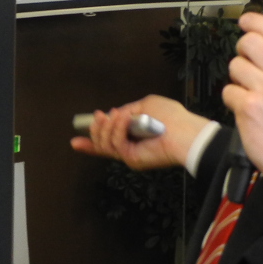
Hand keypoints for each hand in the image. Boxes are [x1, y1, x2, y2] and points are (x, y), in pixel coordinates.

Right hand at [70, 96, 207, 171]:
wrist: (186, 132)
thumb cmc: (172, 117)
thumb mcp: (147, 104)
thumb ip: (128, 110)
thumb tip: (115, 114)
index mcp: (134, 135)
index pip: (109, 141)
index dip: (91, 142)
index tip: (76, 140)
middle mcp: (130, 147)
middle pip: (101, 144)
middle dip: (95, 130)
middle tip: (98, 117)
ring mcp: (130, 154)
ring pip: (104, 144)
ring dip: (106, 127)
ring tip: (114, 116)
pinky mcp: (132, 159)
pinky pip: (115, 144)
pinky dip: (117, 129)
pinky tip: (124, 120)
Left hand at [222, 11, 262, 210]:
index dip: (258, 22)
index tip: (247, 20)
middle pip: (251, 43)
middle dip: (244, 49)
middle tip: (247, 59)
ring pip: (236, 66)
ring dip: (239, 77)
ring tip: (251, 91)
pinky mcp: (248, 109)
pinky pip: (229, 91)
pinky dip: (234, 99)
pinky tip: (247, 109)